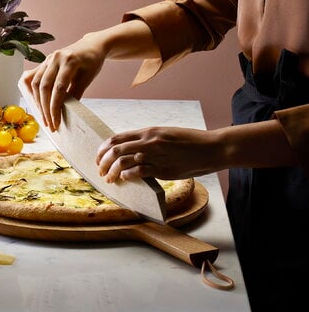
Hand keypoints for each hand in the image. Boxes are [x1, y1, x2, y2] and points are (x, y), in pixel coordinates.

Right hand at [23, 35, 105, 130]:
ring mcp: (48, 59)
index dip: (56, 107)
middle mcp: (55, 58)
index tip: (56, 123)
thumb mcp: (87, 78)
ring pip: (36, 83)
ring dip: (38, 102)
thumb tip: (64, 113)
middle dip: (45, 108)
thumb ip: (75, 93)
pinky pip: (32, 76)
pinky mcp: (44, 62)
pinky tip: (34, 101)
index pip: (59, 88)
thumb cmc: (92, 62)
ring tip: (44, 117)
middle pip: (44, 87)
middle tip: (49, 124)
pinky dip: (31, 90)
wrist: (90, 46)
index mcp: (69, 61)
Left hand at [96, 126, 221, 181]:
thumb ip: (148, 140)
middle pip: (115, 150)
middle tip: (100, 170)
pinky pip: (138, 172)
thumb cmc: (190, 142)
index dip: (103, 148)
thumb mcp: (165, 135)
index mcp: (148, 132)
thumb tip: (132, 149)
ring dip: (112, 171)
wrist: (211, 148)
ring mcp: (155, 155)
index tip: (99, 156)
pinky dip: (127, 176)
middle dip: (103, 161)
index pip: (117, 138)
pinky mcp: (163, 169)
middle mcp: (149, 142)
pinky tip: (126, 179)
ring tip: (109, 179)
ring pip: (123, 162)